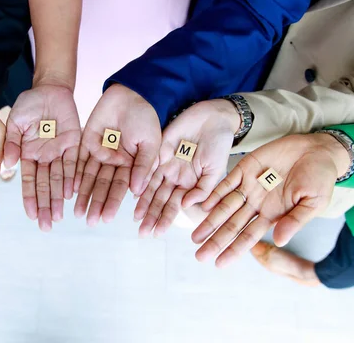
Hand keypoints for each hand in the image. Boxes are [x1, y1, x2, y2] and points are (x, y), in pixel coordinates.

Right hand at [4, 84, 80, 230]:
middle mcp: (43, 157)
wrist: (49, 88)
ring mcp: (59, 151)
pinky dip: (72, 177)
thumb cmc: (28, 105)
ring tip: (59, 216)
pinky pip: (73, 163)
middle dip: (45, 206)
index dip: (30, 198)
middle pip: (45, 186)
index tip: (31, 215)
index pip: (29, 181)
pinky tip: (71, 193)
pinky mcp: (74, 143)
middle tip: (47, 226)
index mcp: (27, 154)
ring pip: (59, 179)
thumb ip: (11, 144)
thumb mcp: (14, 123)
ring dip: (59, 198)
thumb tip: (5, 167)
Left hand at [74, 84, 160, 225]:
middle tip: (89, 221)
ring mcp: (99, 151)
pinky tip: (71, 188)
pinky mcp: (86, 140)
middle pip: (103, 186)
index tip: (107, 218)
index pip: (121, 187)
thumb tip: (136, 191)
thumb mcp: (151, 144)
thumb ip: (143, 166)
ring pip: (90, 177)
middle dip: (97, 203)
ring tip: (77, 211)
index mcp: (130, 165)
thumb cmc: (147, 118)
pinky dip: (75, 174)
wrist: (132, 94)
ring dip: (84, 194)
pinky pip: (79, 160)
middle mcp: (114, 161)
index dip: (114, 203)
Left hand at [134, 100, 238, 236]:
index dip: (165, 219)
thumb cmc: (219, 145)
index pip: (174, 205)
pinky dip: (140, 178)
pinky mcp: (159, 149)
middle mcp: (175, 176)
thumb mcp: (216, 170)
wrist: (214, 119)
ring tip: (135, 218)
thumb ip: (203, 189)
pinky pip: (147, 165)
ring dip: (143, 202)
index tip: (157, 233)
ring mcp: (166, 163)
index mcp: (189, 184)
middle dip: (151, 216)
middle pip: (159, 199)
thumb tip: (185, 206)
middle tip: (141, 232)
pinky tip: (133, 191)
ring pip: (150, 186)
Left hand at [192, 133, 350, 267]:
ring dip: (209, 221)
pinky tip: (201, 206)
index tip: (219, 263)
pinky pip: (226, 182)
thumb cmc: (320, 178)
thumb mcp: (313, 203)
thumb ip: (295, 221)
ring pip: (224, 207)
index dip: (234, 250)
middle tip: (199, 256)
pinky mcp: (244, 167)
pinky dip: (213, 194)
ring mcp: (249, 186)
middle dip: (215, 240)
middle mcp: (256, 203)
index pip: (249, 236)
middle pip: (232, 225)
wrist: (318, 149)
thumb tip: (279, 241)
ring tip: (194, 237)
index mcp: (273, 214)